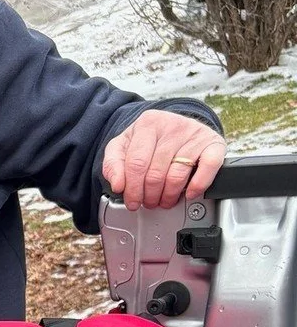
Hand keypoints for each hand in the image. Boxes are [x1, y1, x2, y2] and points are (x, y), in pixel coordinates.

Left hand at [102, 110, 224, 211]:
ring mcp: (194, 133)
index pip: (136, 163)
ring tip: (164, 201)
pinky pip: (208, 167)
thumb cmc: (149, 139)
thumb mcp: (124, 146)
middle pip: (156, 172)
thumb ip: (113, 163)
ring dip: (169, 196)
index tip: (131, 201)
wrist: (177, 124)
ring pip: (177, 175)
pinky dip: (198, 185)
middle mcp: (172, 126)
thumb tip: (117, 184)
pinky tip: (189, 193)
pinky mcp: (213, 143)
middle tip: (148, 203)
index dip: (132, 188)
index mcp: (148, 123)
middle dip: (149, 195)